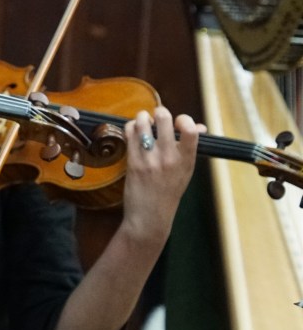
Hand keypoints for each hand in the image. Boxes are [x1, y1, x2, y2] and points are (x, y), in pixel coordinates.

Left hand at [120, 106, 204, 244]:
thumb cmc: (169, 192)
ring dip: (142, 118)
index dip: (184, 118)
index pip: (190, 130)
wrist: (150, 217)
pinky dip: (130, 127)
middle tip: (157, 118)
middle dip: (159, 112)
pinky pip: (129, 134)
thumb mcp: (186, 171)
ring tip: (143, 123)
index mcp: (187, 160)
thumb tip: (199, 127)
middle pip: (163, 119)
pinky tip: (133, 132)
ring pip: (142, 123)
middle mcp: (169, 158)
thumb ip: (191, 147)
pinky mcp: (133, 162)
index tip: (178, 122)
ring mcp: (150, 159)